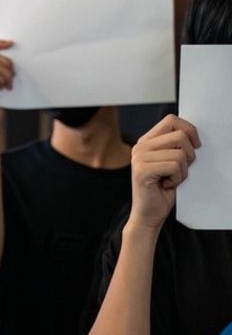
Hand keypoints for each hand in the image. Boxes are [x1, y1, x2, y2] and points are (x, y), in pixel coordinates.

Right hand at [128, 114, 199, 231]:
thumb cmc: (163, 189)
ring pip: (180, 153)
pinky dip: (177, 178)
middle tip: (181, 168)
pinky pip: (174, 166)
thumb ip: (176, 145)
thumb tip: (194, 134)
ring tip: (171, 179)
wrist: (149, 214)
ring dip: (183, 170)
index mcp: (146, 141)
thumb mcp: (171, 161)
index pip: (172, 120)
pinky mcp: (142, 170)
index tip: (195, 146)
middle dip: (190, 154)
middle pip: (179, 135)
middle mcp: (140, 147)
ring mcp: (139, 158)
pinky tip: (167, 185)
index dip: (189, 130)